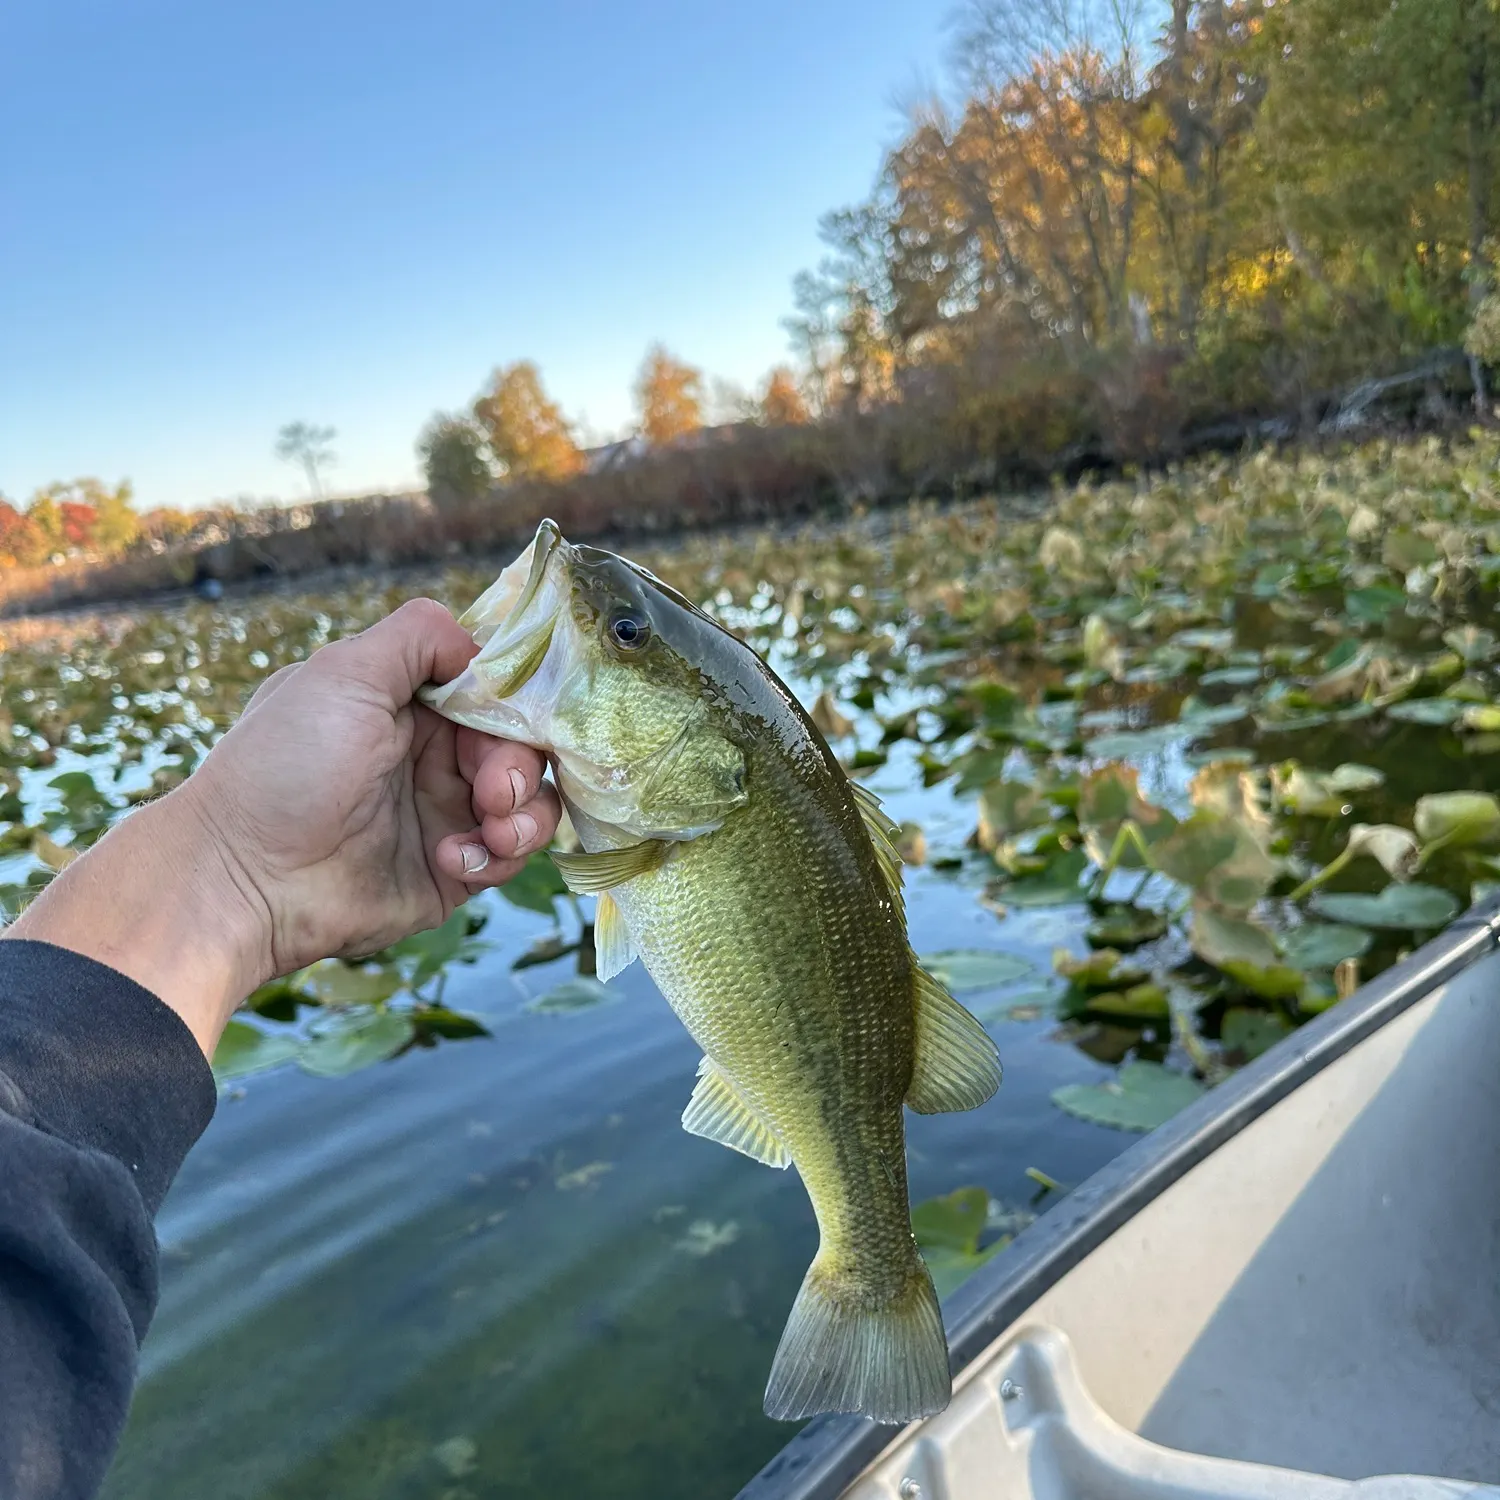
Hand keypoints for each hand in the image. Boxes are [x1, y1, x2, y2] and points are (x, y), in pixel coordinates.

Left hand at [4, 599, 559, 1056]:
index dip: (516, 702)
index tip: (513, 719)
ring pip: (529, 803)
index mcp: (409, 703)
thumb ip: (418, 636)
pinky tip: (453, 860)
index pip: (495, 690)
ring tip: (490, 832)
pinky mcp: (451, 872)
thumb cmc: (283, 766)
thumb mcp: (343, 673)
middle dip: (519, 765)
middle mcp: (432, 755)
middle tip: (492, 791)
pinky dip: (495, 857)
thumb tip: (479, 645)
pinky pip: (506, 859)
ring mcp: (443, 814)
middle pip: (522, 745)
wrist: (243, 878)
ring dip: (525, 815)